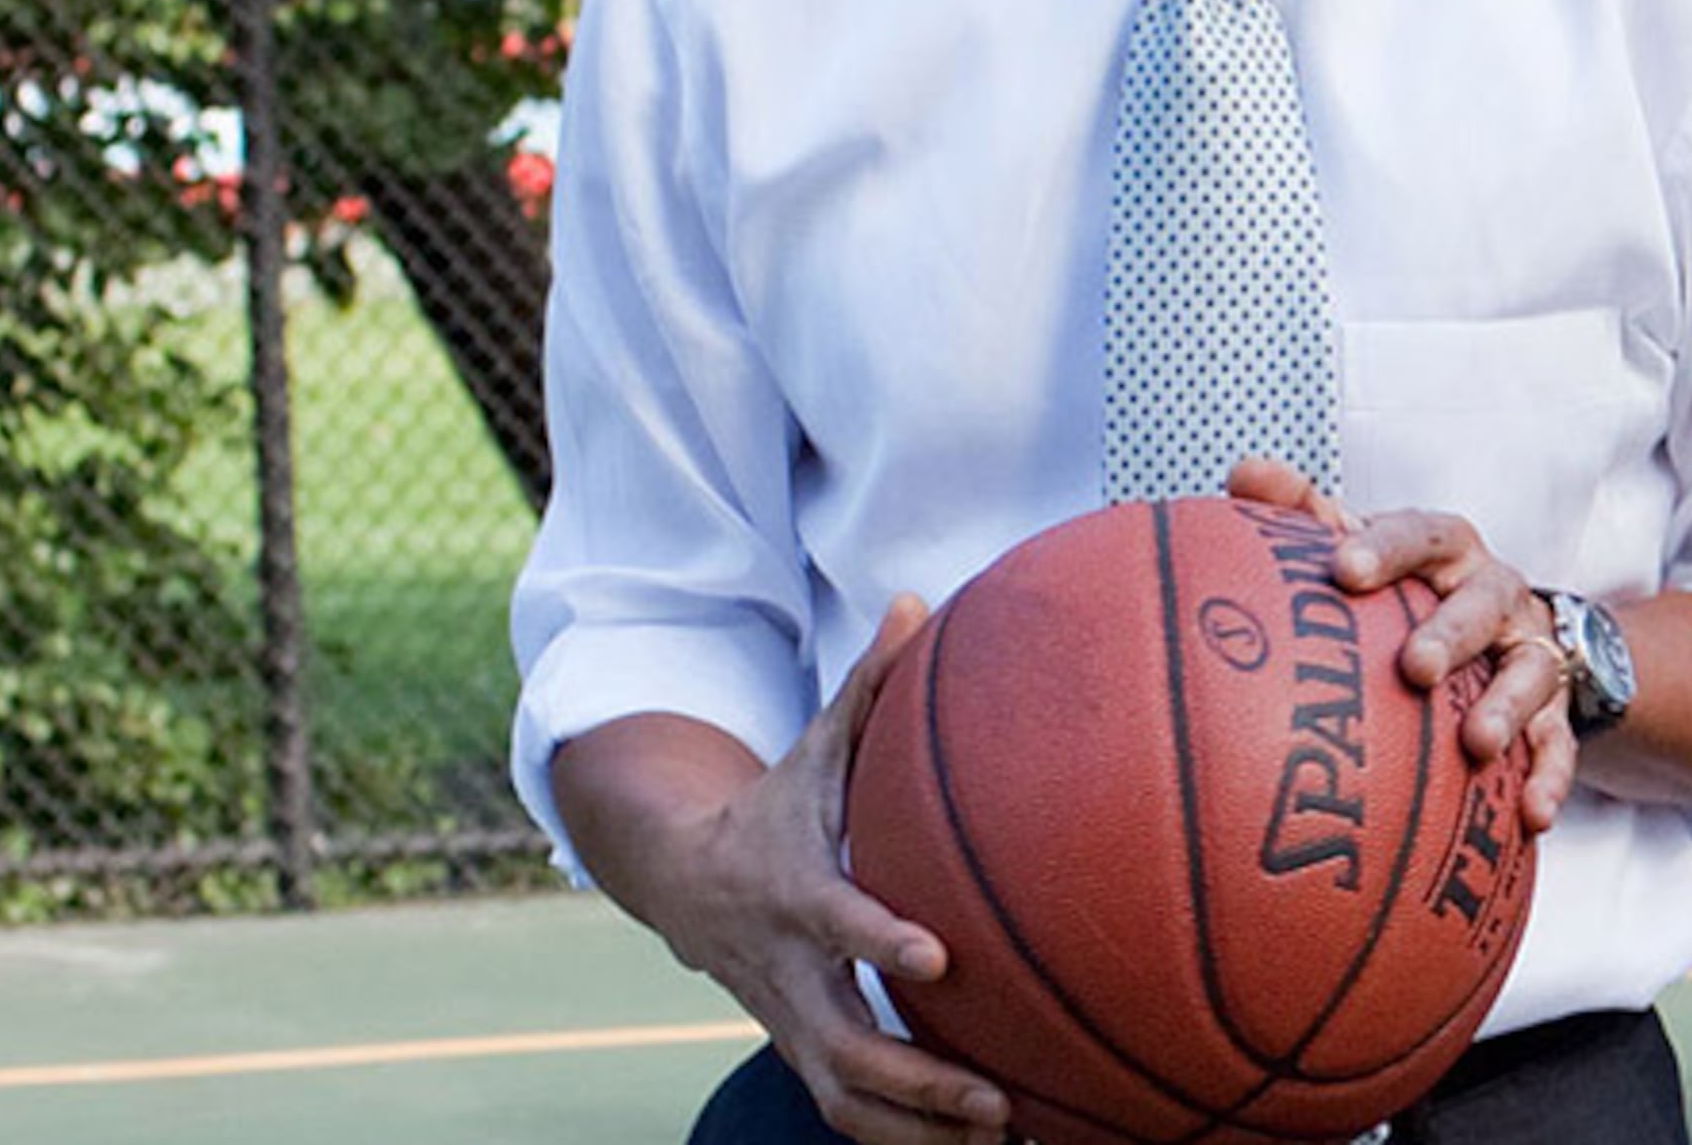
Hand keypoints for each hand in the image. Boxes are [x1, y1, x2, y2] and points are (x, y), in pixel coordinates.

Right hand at [573, 596, 1013, 1144]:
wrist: (687, 881)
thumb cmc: (777, 808)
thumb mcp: (812, 748)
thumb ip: (868, 688)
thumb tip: (918, 601)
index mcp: (795, 891)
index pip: (836, 923)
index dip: (879, 943)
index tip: (939, 957)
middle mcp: (789, 972)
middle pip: (842, 1048)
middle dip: (917, 1081)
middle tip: (997, 1100)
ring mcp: (792, 1023)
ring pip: (846, 1102)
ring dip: (920, 1133)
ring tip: (1004, 1141)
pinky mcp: (803, 1053)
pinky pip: (852, 1116)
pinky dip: (909, 1141)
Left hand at [1225, 459, 1577, 831]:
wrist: (1505, 623)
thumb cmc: (1409, 585)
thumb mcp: (1365, 544)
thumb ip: (1306, 512)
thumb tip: (1245, 473)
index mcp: (1445, 548)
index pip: (1418, 534)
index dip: (1383, 550)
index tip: (1341, 570)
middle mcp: (1495, 592)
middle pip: (1481, 603)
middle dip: (1452, 633)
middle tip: (1416, 667)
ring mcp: (1530, 649)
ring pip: (1530, 672)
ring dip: (1508, 707)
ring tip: (1479, 744)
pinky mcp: (1556, 708)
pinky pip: (1560, 742)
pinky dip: (1550, 776)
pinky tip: (1532, 815)